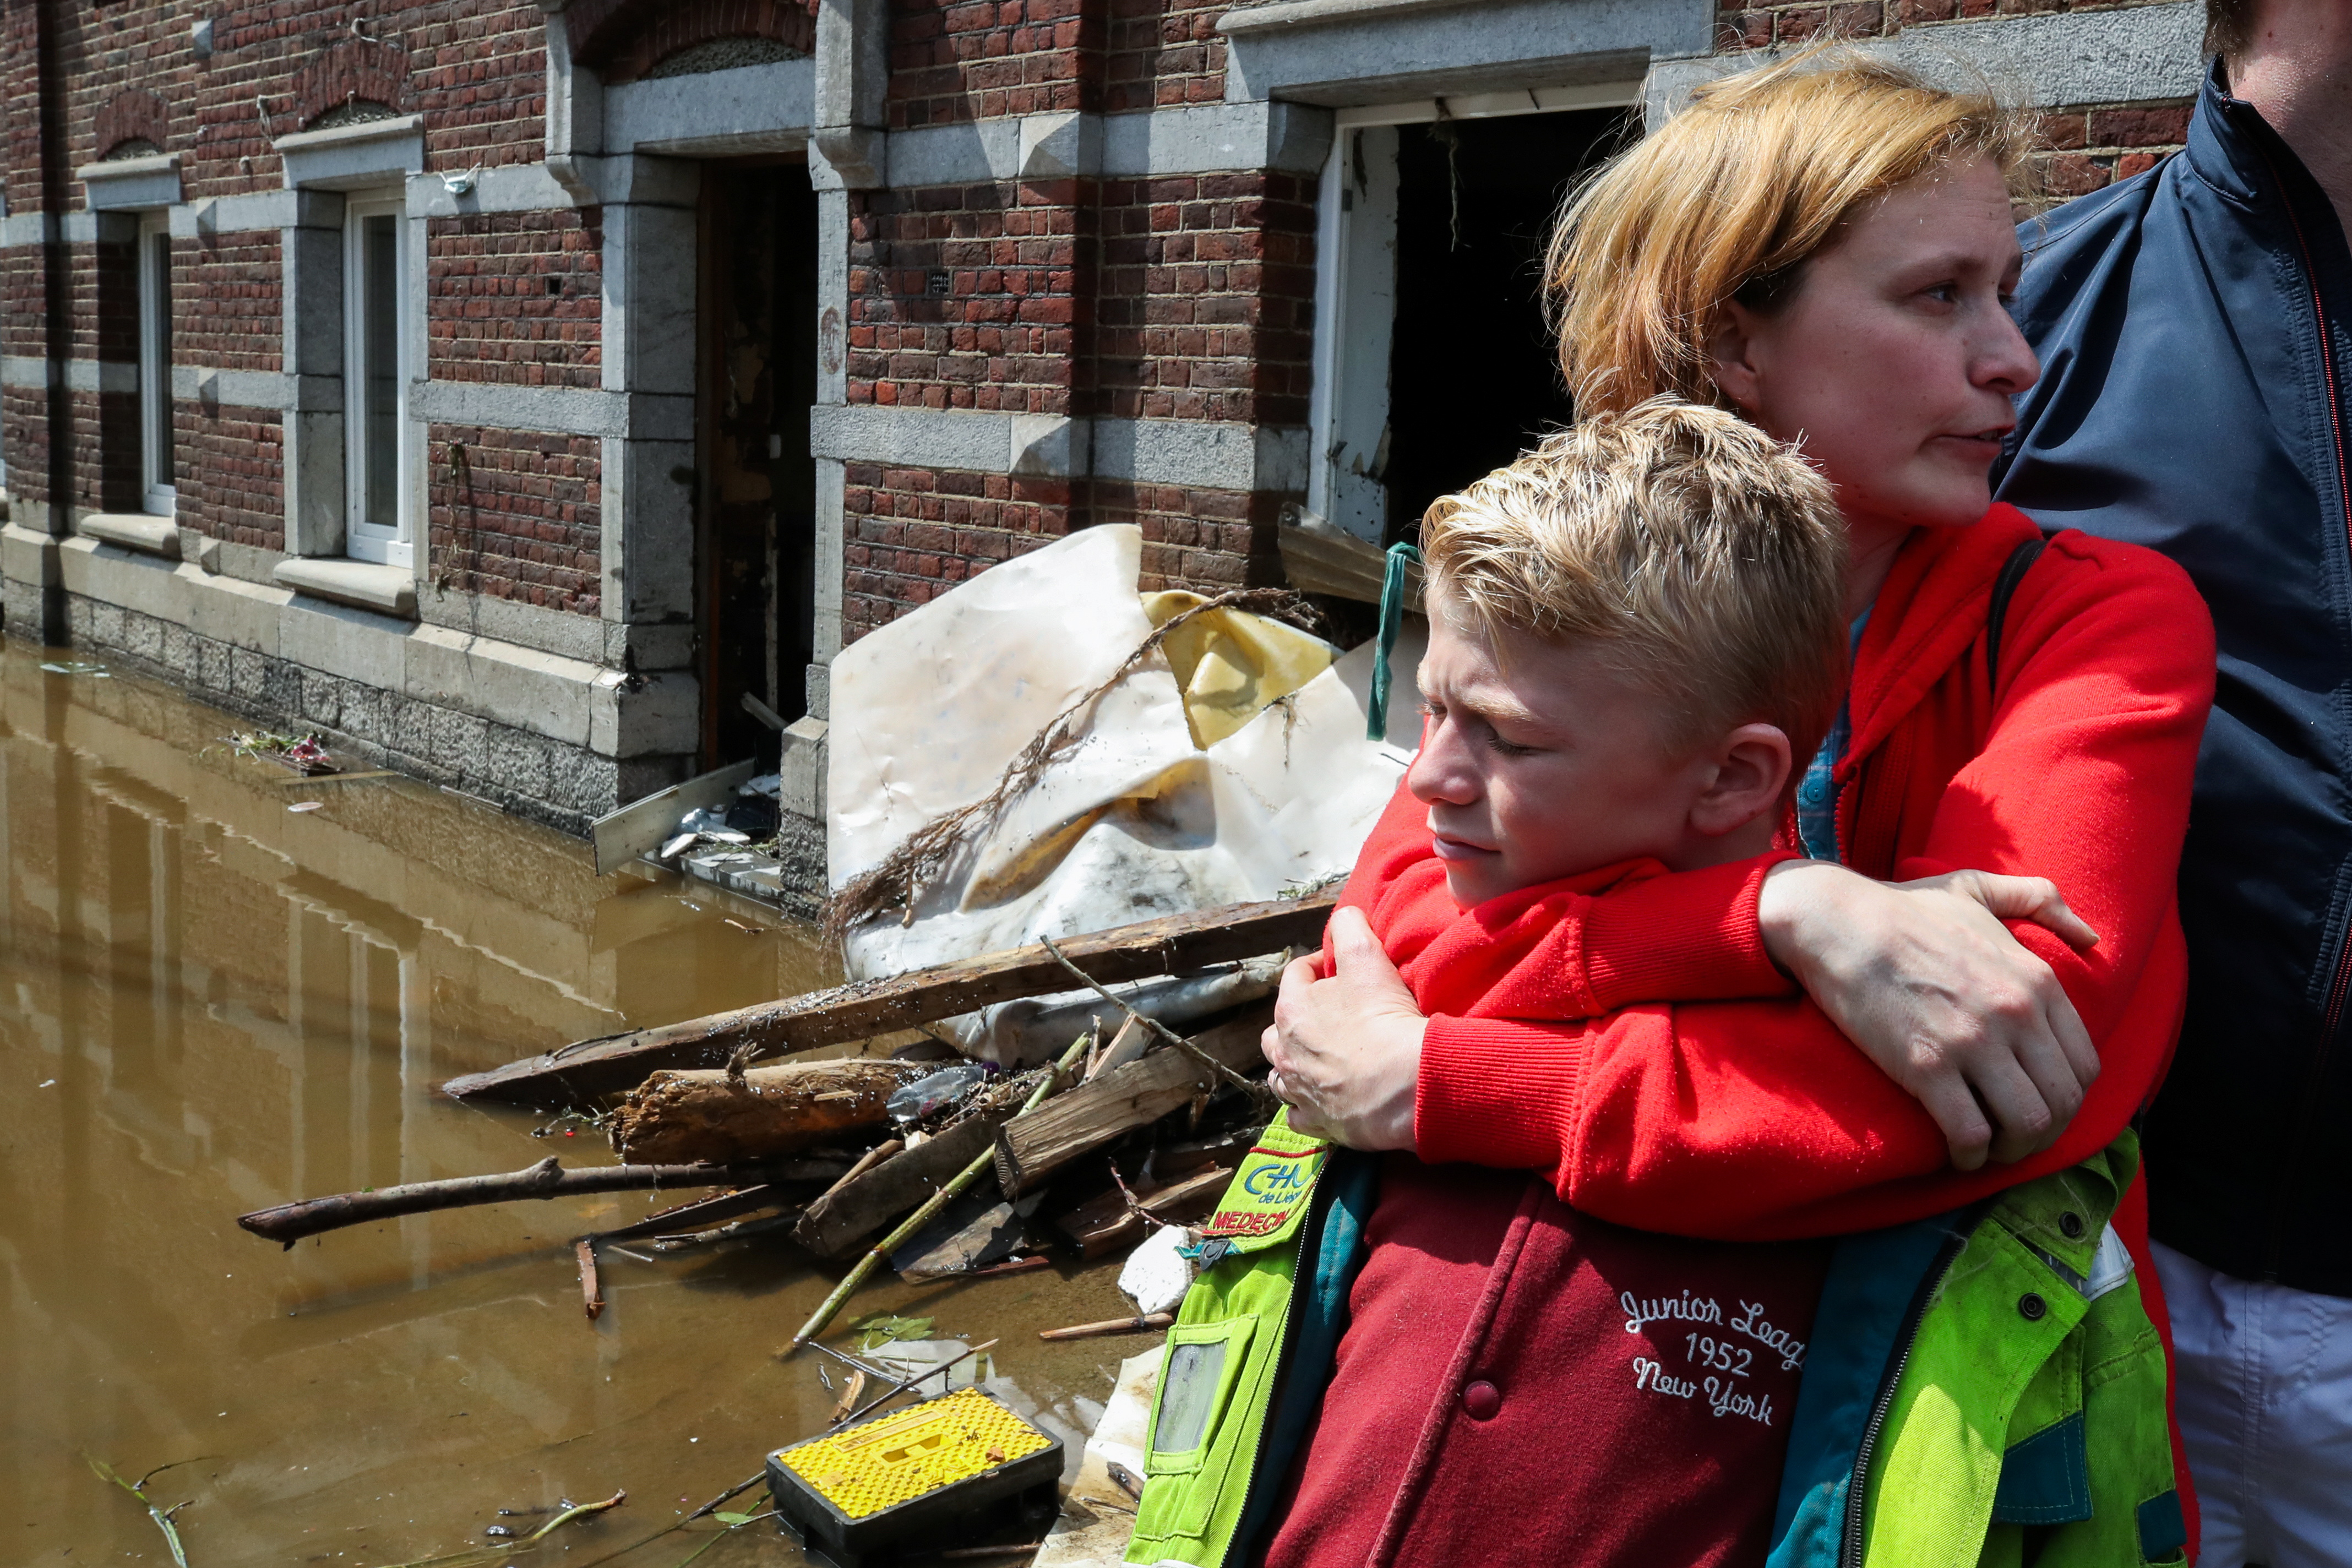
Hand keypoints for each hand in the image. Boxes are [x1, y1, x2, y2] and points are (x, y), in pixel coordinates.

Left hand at [1261, 906, 1425, 1150]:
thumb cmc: (1384, 1018)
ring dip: (1294, 1063)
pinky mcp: (1315, 1121)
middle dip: (1297, 1018)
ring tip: (1318, 1058)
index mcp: (1292, 1009)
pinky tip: (1320, 1100)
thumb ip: (1350, 928)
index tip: (1339, 967)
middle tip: (1329, 1015)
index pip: (1295, 975)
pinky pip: (1297, 1113)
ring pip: (1280, 1073)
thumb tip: (1344, 914)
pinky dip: (1304, 1105)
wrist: (1405, 1085)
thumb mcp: (1367, 957)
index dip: (1318, 966)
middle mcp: (1284, 1051)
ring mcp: (1298, 1089)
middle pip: (1278, 1028)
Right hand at [1758, 861, 2102, 1171]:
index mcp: (2035, 979)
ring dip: (2013, 1151)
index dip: (2067, 1097)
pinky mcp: (1927, 1067)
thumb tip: (2090, 937)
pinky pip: (1970, 1134)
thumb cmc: (1902, 909)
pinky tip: (1957, 1153)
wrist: (1836, 921)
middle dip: (2045, 1133)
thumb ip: (2039, 899)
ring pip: (2026, 1125)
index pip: (2084, 1065)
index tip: (2038, 1103)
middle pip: (2063, 1102)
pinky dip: (1970, 1156)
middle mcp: (2016, 1013)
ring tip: (1990, 1150)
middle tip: (2014, 1138)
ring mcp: (1972, 1042)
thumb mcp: (1977, 888)